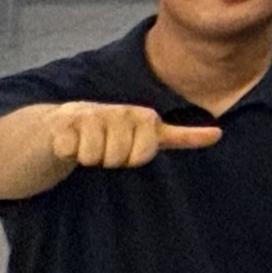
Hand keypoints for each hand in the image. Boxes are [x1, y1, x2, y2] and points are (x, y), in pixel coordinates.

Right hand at [46, 102, 223, 169]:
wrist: (52, 130)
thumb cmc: (104, 136)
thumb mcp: (142, 135)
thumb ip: (175, 136)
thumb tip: (218, 134)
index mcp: (142, 117)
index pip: (147, 150)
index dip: (136, 157)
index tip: (129, 151)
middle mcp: (120, 111)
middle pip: (123, 158)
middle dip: (111, 161)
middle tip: (102, 149)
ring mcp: (92, 113)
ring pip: (98, 156)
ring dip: (90, 157)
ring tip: (85, 145)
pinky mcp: (64, 122)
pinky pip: (75, 152)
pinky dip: (69, 154)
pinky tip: (67, 143)